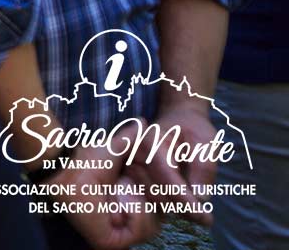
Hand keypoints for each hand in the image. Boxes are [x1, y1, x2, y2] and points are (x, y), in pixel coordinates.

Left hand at [50, 147, 161, 247]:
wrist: (68, 169)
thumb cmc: (89, 159)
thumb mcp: (119, 148)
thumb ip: (135, 138)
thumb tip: (143, 121)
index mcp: (134, 202)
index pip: (164, 205)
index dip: (162, 190)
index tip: (144, 174)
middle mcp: (130, 221)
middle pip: (163, 216)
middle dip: (149, 192)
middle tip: (127, 178)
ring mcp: (122, 233)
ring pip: (155, 224)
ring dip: (137, 200)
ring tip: (118, 189)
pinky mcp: (115, 242)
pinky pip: (142, 231)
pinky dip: (133, 211)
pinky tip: (116, 201)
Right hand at [133, 101, 221, 216]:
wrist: (177, 118)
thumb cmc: (192, 128)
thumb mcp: (206, 142)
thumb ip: (203, 167)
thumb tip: (200, 198)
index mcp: (150, 142)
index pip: (167, 181)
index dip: (187, 203)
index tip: (206, 218)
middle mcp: (133, 154)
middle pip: (158, 194)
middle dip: (183, 210)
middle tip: (206, 218)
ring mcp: (129, 165)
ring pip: (152, 199)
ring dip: (175, 209)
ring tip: (196, 210)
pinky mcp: (131, 175)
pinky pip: (147, 198)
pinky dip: (166, 206)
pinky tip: (182, 206)